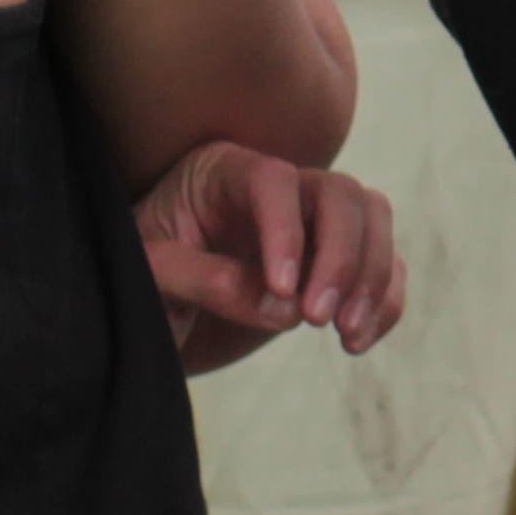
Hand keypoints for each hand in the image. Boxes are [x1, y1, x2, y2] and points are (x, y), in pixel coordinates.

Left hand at [133, 139, 404, 373]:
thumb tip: (282, 305)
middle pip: (340, 194)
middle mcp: (277, 190)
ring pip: (372, 219)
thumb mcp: (147, 281)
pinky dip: (383, 300)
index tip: (284, 291)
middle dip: (342, 256)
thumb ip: (202, 281)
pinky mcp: (331, 263)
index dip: (286, 230)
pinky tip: (358, 341)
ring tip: (346, 333)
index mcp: (223, 174)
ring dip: (371, 276)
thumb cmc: (132, 290)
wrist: (142, 324)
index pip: (273, 181)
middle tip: (318, 318)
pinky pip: (382, 265)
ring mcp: (310, 224)